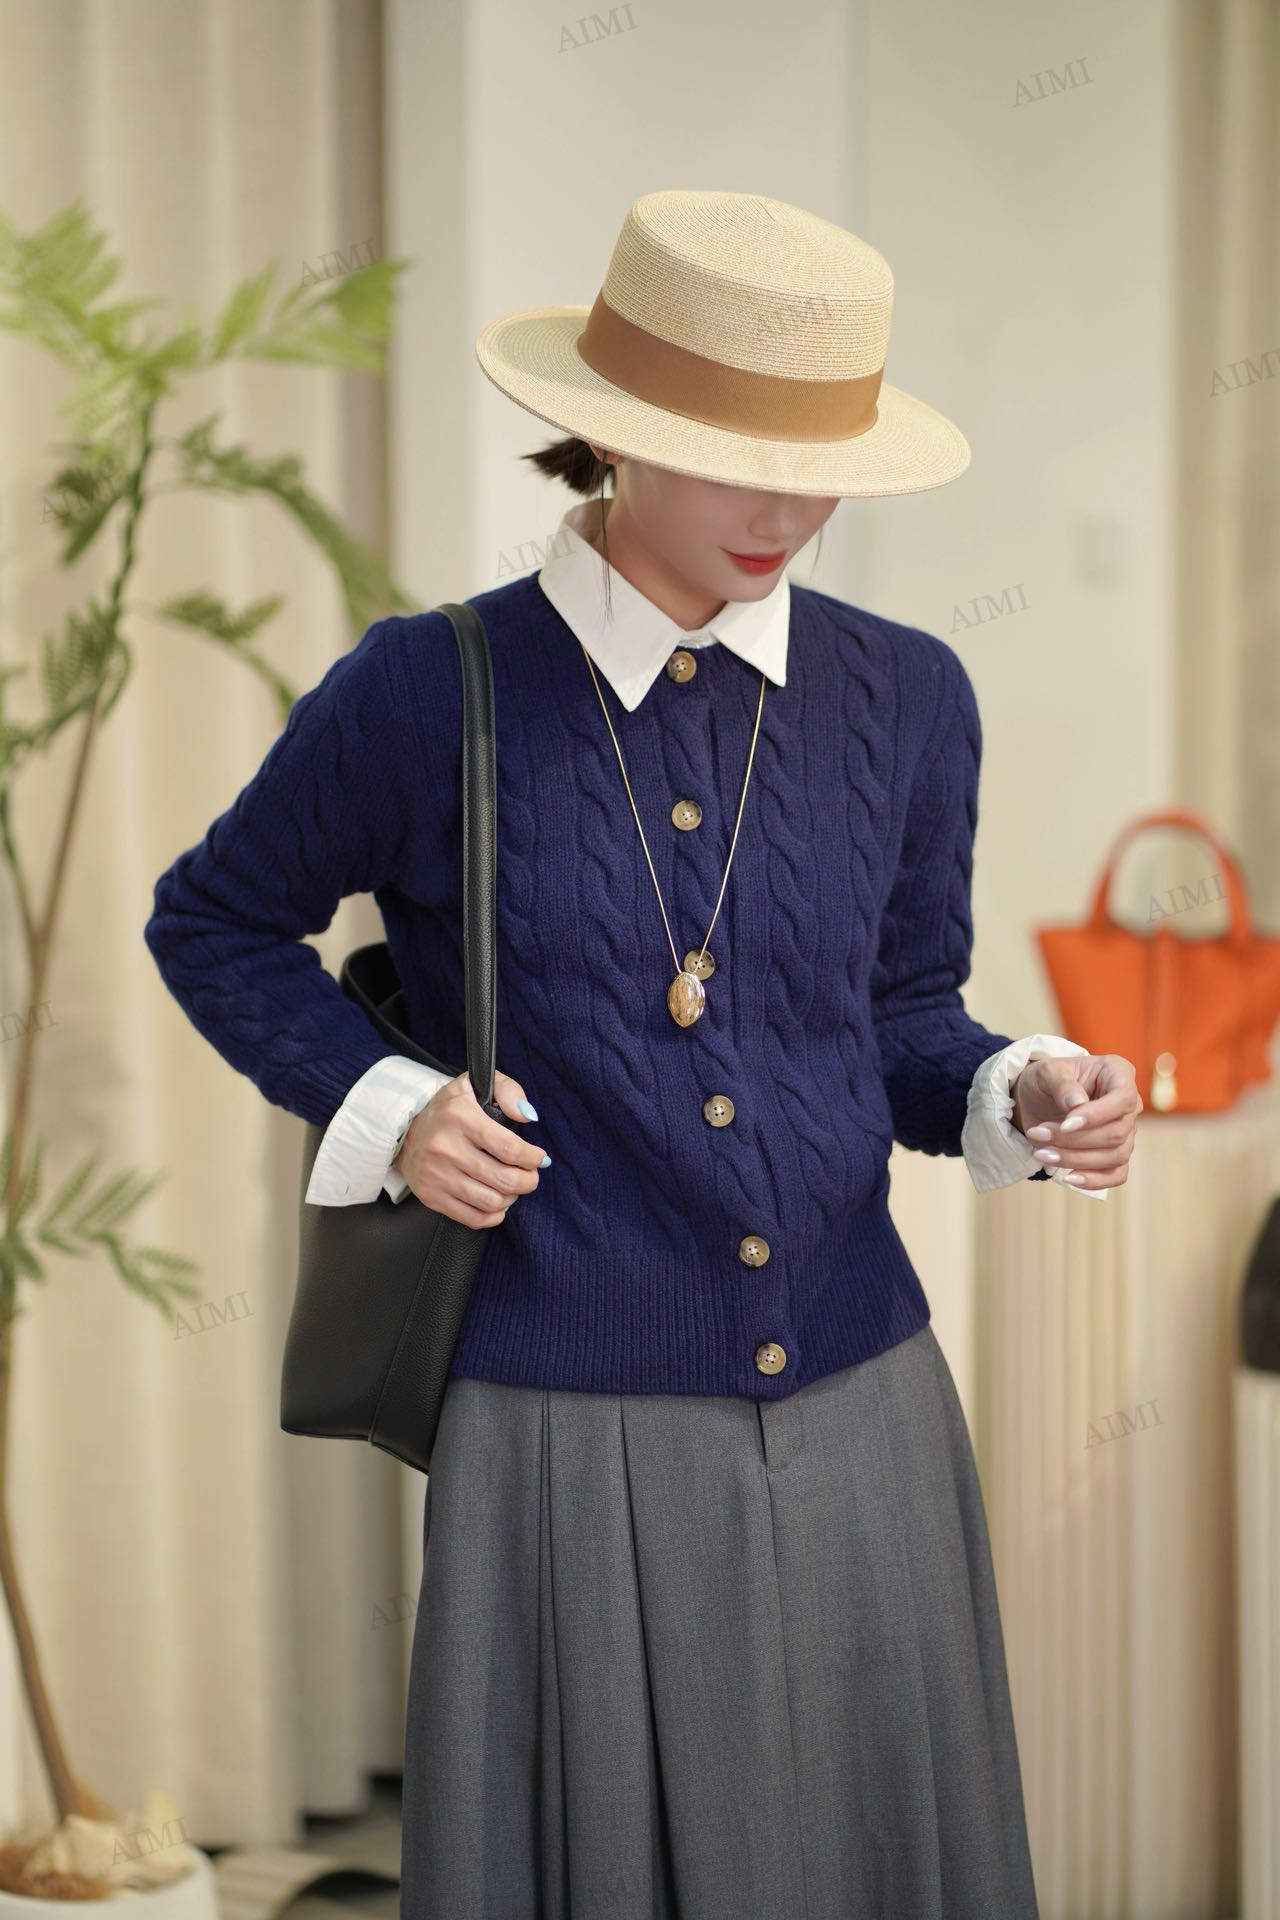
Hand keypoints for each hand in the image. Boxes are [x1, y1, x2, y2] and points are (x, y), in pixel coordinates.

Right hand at [393, 1069, 547, 1226]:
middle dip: (528, 1181)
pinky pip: (473, 1218)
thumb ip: (509, 1091)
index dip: (532, 1158)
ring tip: (512, 1186)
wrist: (405, 1131)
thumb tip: (528, 1116)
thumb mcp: (475, 1085)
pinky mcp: (431, 1196)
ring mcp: (436, 1175)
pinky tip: (497, 1203)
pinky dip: (493, 1216)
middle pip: (504, 1179)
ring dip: (512, 1197)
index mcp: (460, 1118)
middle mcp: (446, 1148)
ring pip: (491, 1201)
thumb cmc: (449, 1110)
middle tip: (531, 1176)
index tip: (539, 1158)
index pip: (509, 1148)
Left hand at [1010, 1053, 1142, 1191]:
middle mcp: (1128, 1104)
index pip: (1123, 1098)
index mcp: (1118, 1073)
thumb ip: (1062, 1085)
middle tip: (1038, 1134)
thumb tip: (1077, 1105)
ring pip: (1116, 1156)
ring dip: (1076, 1159)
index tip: (1065, 1124)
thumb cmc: (1046, 1079)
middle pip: (1117, 1132)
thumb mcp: (1047, 1072)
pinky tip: (1068, 1178)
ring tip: (1042, 1153)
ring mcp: (1126, 1131)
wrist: (1037, 1098)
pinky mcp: (1115, 1154)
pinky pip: (1116, 1174)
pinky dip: (1094, 1180)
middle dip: (1075, 1140)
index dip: (1097, 1115)